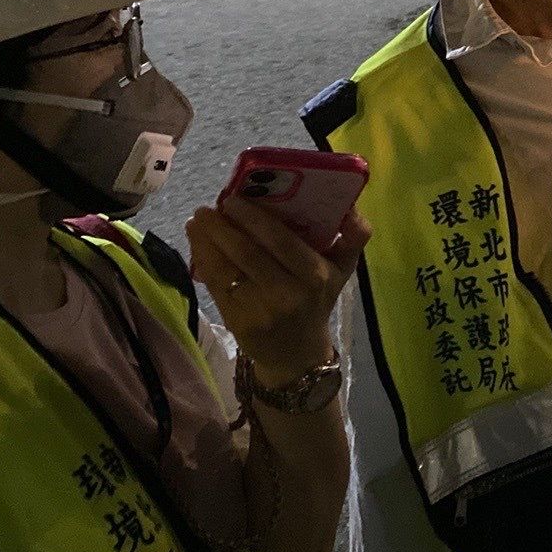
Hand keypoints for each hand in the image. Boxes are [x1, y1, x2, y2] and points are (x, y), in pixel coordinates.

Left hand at [186, 197, 369, 385]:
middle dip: (223, 226)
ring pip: (226, 268)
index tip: (234, 198)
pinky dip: (203, 260)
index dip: (254, 219)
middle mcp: (288, 294)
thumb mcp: (343, 269)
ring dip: (206, 240)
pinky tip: (198, 243)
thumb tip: (352, 205)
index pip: (282, 242)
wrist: (297, 353)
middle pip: (248, 253)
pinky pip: (215, 285)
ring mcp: (260, 310)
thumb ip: (354, 236)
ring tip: (197, 221)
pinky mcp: (237, 321)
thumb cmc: (319, 299)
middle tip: (208, 207)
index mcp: (316, 276)